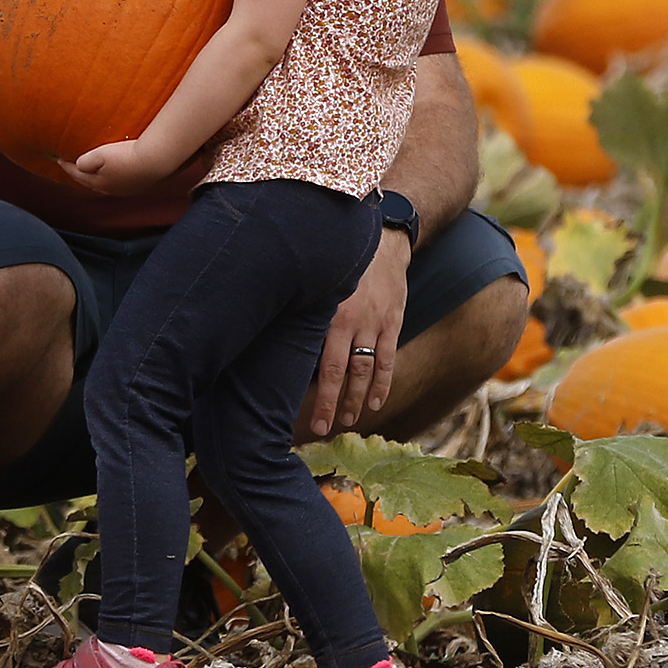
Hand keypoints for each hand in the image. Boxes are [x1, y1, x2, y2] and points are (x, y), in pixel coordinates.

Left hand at [67, 139, 166, 192]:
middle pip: (91, 183)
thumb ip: (85, 162)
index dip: (67, 167)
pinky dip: (113, 178)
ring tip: (93, 171)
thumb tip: (79, 166)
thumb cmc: (127, 156)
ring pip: (106, 185)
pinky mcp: (139, 186)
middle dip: (80, 175)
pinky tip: (116, 173)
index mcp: (99, 183)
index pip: (77, 175)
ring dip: (97, 178)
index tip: (59, 159)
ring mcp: (126, 190)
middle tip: (72, 167)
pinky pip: (120, 183)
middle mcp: (111, 190)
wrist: (155, 160)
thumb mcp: (99, 155)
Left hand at [299, 230, 409, 438]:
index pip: (321, 363)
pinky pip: (388, 358)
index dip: (316, 394)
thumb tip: (274, 335)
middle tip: (323, 428)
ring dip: (358, 398)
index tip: (309, 417)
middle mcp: (352, 320)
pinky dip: (383, 383)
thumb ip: (303, 308)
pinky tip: (376, 403)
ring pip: (366, 369)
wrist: (382, 240)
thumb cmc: (339, 262)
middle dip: (332, 403)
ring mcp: (375, 323)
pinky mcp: (392, 322)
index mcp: (328, 313)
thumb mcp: (317, 281)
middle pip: (342, 372)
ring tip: (348, 420)